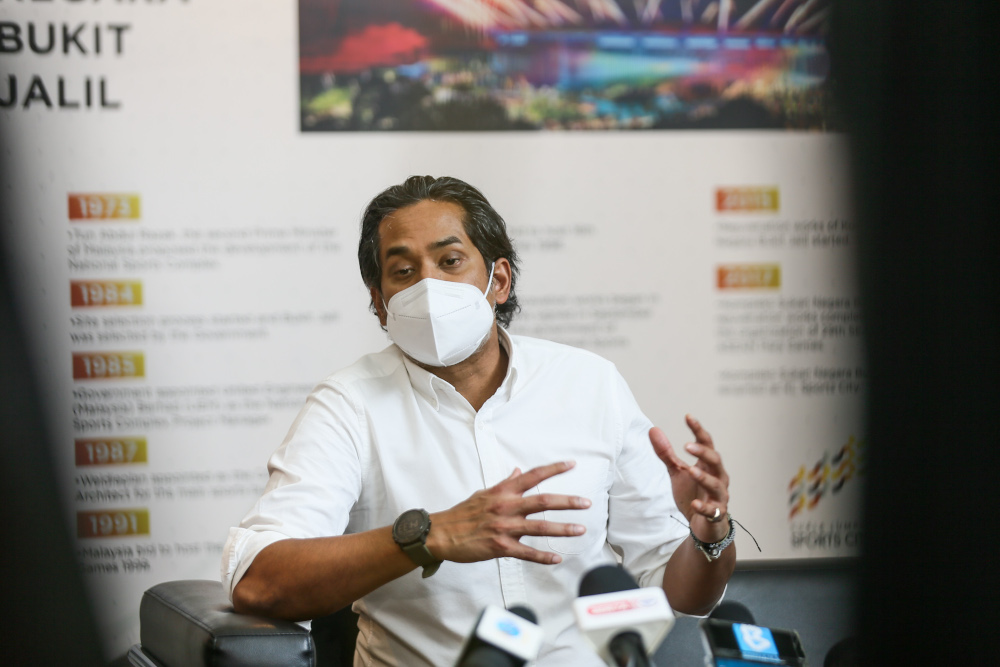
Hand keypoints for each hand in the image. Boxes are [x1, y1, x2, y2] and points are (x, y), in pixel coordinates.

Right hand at [426, 461, 591, 564]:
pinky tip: (557, 558)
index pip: (533, 475)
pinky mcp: (499, 547)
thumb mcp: (484, 493)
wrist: (441, 533)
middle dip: (567, 501)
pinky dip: (543, 556)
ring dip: (562, 529)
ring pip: (539, 527)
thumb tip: (519, 471)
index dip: (554, 469)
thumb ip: (504, 483)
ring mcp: (504, 527)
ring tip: (580, 529)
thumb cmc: (462, 513)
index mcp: (503, 492)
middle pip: (543, 501)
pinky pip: (526, 552)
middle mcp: (506, 506)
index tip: (572, 464)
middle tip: (586, 502)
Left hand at [649, 415, 730, 542]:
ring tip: (691, 471)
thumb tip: (653, 430)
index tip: (688, 416)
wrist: (702, 525)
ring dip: (704, 477)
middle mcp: (717, 477)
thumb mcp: (677, 472)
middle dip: (703, 453)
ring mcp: (719, 496)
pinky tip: (694, 504)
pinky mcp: (716, 514)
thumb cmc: (693, 494)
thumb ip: (666, 453)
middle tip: (687, 446)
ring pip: (716, 484)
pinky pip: (712, 510)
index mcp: (708, 465)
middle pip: (715, 461)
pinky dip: (704, 507)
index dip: (698, 430)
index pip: (706, 443)